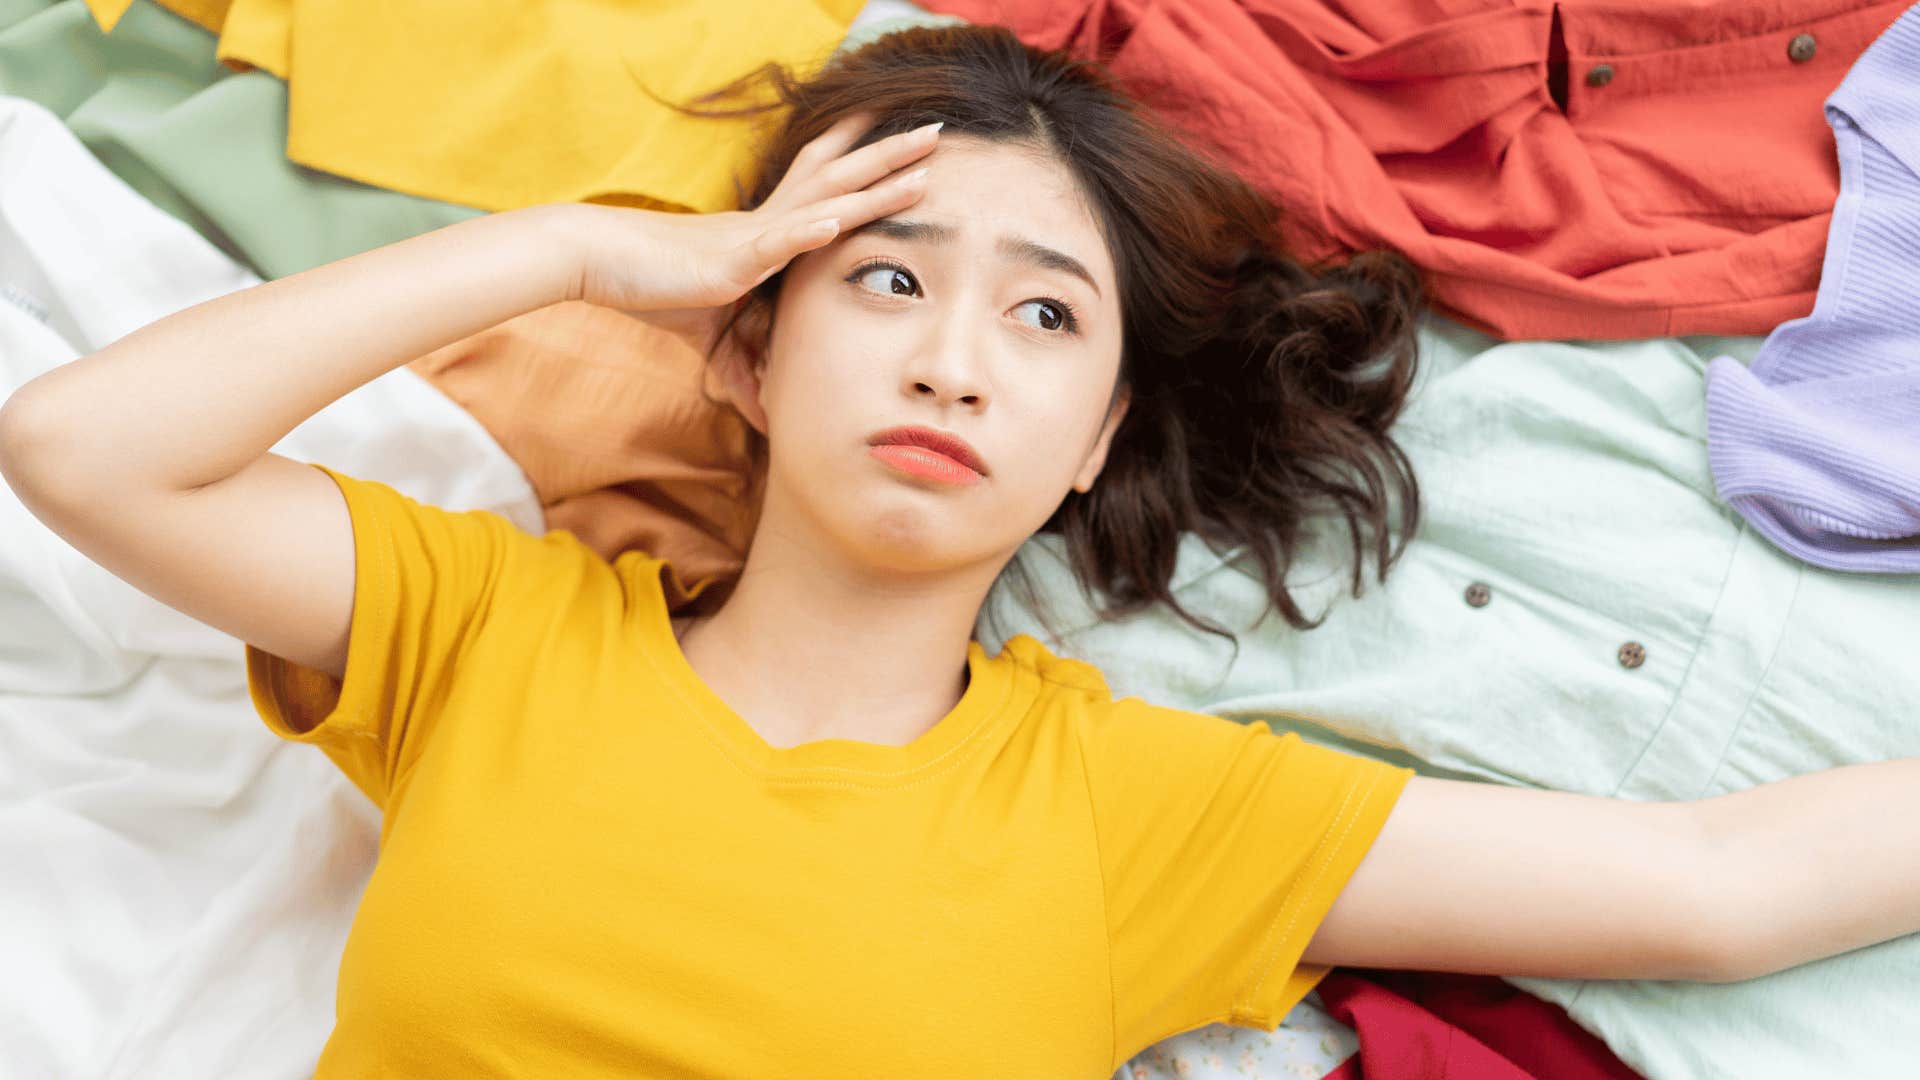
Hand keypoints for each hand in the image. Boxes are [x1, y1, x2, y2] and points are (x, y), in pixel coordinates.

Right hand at [561, 114, 943, 348]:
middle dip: (889, 156)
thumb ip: (748, 379)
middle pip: (841, 180)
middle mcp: (769, 225)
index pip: (825, 190)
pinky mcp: (732, 260)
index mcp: (768, 233)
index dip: (864, 164)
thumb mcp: (715, 344)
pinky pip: (776, 242)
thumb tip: (769, 422)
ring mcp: (755, 238)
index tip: (906, 146)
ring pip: (825, 201)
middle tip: (936, 130)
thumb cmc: (654, 291)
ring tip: (919, 165)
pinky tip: (836, 219)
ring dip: (873, 184)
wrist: (601, 264)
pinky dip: (807, 231)